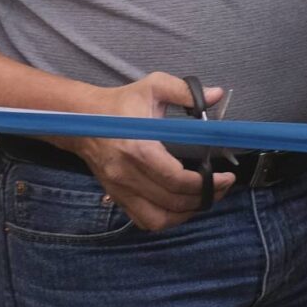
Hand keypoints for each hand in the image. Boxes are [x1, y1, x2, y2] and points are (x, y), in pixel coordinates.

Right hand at [63, 73, 232, 231]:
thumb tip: (217, 94)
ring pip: (158, 218)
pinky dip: (166, 219)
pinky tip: (182, 207)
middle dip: (205, 197)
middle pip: (173, 201)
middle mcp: (127, 174)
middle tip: (223, 187)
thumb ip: (186, 91)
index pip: (177, 179)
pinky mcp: (116, 196)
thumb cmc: (120, 104)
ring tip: (206, 198)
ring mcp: (119, 189)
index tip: (226, 177)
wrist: (80, 119)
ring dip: (187, 213)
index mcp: (139, 149)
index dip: (207, 183)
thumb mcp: (153, 86)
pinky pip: (143, 220)